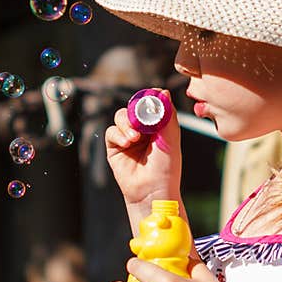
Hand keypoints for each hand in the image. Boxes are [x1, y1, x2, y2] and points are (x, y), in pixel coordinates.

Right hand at [104, 89, 181, 205]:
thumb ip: (167, 114)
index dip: (148, 99)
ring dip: (126, 123)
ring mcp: (128, 138)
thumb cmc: (166, 167)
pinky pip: (111, 132)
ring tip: (134, 137)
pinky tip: (127, 142)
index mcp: (157, 126)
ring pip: (120, 117)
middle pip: (132, 107)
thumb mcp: (171, 137)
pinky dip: (118, 134)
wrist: (152, 189)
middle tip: (142, 119)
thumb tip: (162, 91)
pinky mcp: (115, 147)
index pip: (150, 104)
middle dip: (136, 110)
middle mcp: (142, 130)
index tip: (151, 96)